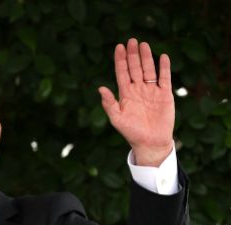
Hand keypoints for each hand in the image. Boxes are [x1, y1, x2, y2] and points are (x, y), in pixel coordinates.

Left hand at [98, 38, 174, 166]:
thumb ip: (109, 104)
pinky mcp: (165, 94)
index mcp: (125, 94)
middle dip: (132, 55)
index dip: (120, 60)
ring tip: (143, 44)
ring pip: (148, 70)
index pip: (122, 73)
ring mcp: (151, 91)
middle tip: (131, 41)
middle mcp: (138, 90)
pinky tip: (162, 57)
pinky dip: (164, 68)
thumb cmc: (131, 132)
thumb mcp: (117, 119)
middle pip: (135, 68)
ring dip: (146, 57)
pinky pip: (164, 78)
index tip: (118, 47)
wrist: (150, 142)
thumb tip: (100, 88)